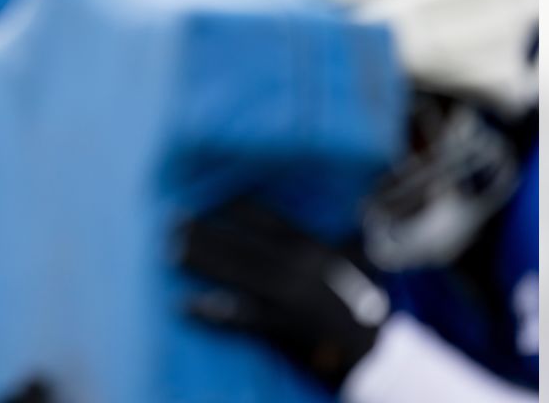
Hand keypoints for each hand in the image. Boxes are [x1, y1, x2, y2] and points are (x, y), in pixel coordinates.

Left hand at [176, 199, 388, 389]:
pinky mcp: (281, 328)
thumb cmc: (361, 308)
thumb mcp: (350, 264)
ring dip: (201, 262)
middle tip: (172, 219)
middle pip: (242, 244)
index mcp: (312, 249)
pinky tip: (186, 306)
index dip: (234, 205)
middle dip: (206, 231)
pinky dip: (213, 313)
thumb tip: (347, 205)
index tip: (206, 193)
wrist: (376, 356)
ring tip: (171, 252)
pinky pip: (239, 318)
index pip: (266, 219)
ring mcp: (289, 298)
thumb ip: (339, 237)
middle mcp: (298, 268)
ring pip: (236, 274)